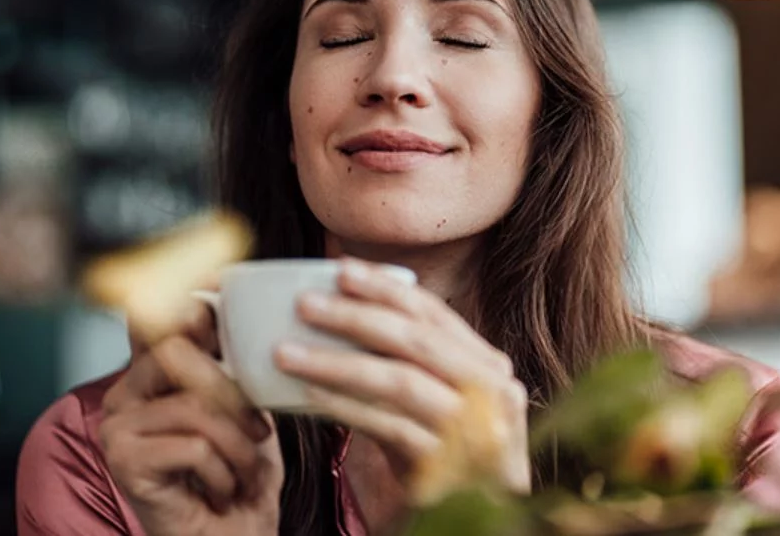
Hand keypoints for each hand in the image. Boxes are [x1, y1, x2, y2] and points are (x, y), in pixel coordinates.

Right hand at [99, 300, 283, 535]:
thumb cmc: (242, 475)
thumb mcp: (248, 408)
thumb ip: (231, 363)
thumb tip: (223, 306)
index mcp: (152, 374)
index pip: (165, 322)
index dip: (195, 314)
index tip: (223, 327)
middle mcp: (124, 394)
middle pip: (178, 353)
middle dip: (234, 394)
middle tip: (259, 432)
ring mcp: (116, 427)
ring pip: (194, 407)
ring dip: (238, 446)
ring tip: (246, 472)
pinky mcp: (122, 462)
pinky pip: (193, 446)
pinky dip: (224, 472)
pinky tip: (222, 491)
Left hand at [273, 258, 529, 495]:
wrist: (472, 523)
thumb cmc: (442, 456)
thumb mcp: (432, 402)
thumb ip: (406, 361)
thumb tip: (345, 307)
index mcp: (488, 365)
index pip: (435, 314)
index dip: (386, 288)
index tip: (341, 268)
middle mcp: (493, 391)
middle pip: (417, 340)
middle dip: (357, 315)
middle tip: (306, 303)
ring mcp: (476, 430)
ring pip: (400, 381)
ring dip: (337, 361)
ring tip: (286, 351)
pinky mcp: (451, 466)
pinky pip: (389, 426)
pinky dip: (345, 407)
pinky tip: (307, 395)